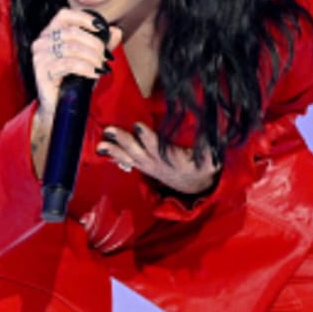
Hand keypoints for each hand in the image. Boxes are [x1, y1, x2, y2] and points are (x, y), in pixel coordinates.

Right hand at [30, 9, 122, 115]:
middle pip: (73, 32)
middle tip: (105, 58)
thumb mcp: (92, 58)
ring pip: (72, 48)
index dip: (83, 18)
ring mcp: (40, 56)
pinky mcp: (42, 70)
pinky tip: (94, 74)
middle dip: (95, 45)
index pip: (64, 15)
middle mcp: (42, 41)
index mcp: (51, 33)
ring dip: (93, 58)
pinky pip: (68, 64)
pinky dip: (86, 68)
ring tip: (101, 68)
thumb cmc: (74, 79)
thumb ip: (103, 44)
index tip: (101, 28)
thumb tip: (116, 31)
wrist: (61, 105)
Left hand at [97, 122, 221, 197]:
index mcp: (173, 160)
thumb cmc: (203, 167)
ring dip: (114, 151)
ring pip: (129, 159)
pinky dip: (116, 157)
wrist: (197, 186)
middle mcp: (158, 164)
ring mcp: (149, 167)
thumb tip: (210, 129)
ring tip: (100, 144)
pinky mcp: (144, 168)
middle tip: (110, 130)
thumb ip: (208, 146)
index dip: (148, 138)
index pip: (159, 148)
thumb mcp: (212, 158)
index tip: (138, 125)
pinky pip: (127, 163)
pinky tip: (104, 151)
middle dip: (123, 141)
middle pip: (138, 152)